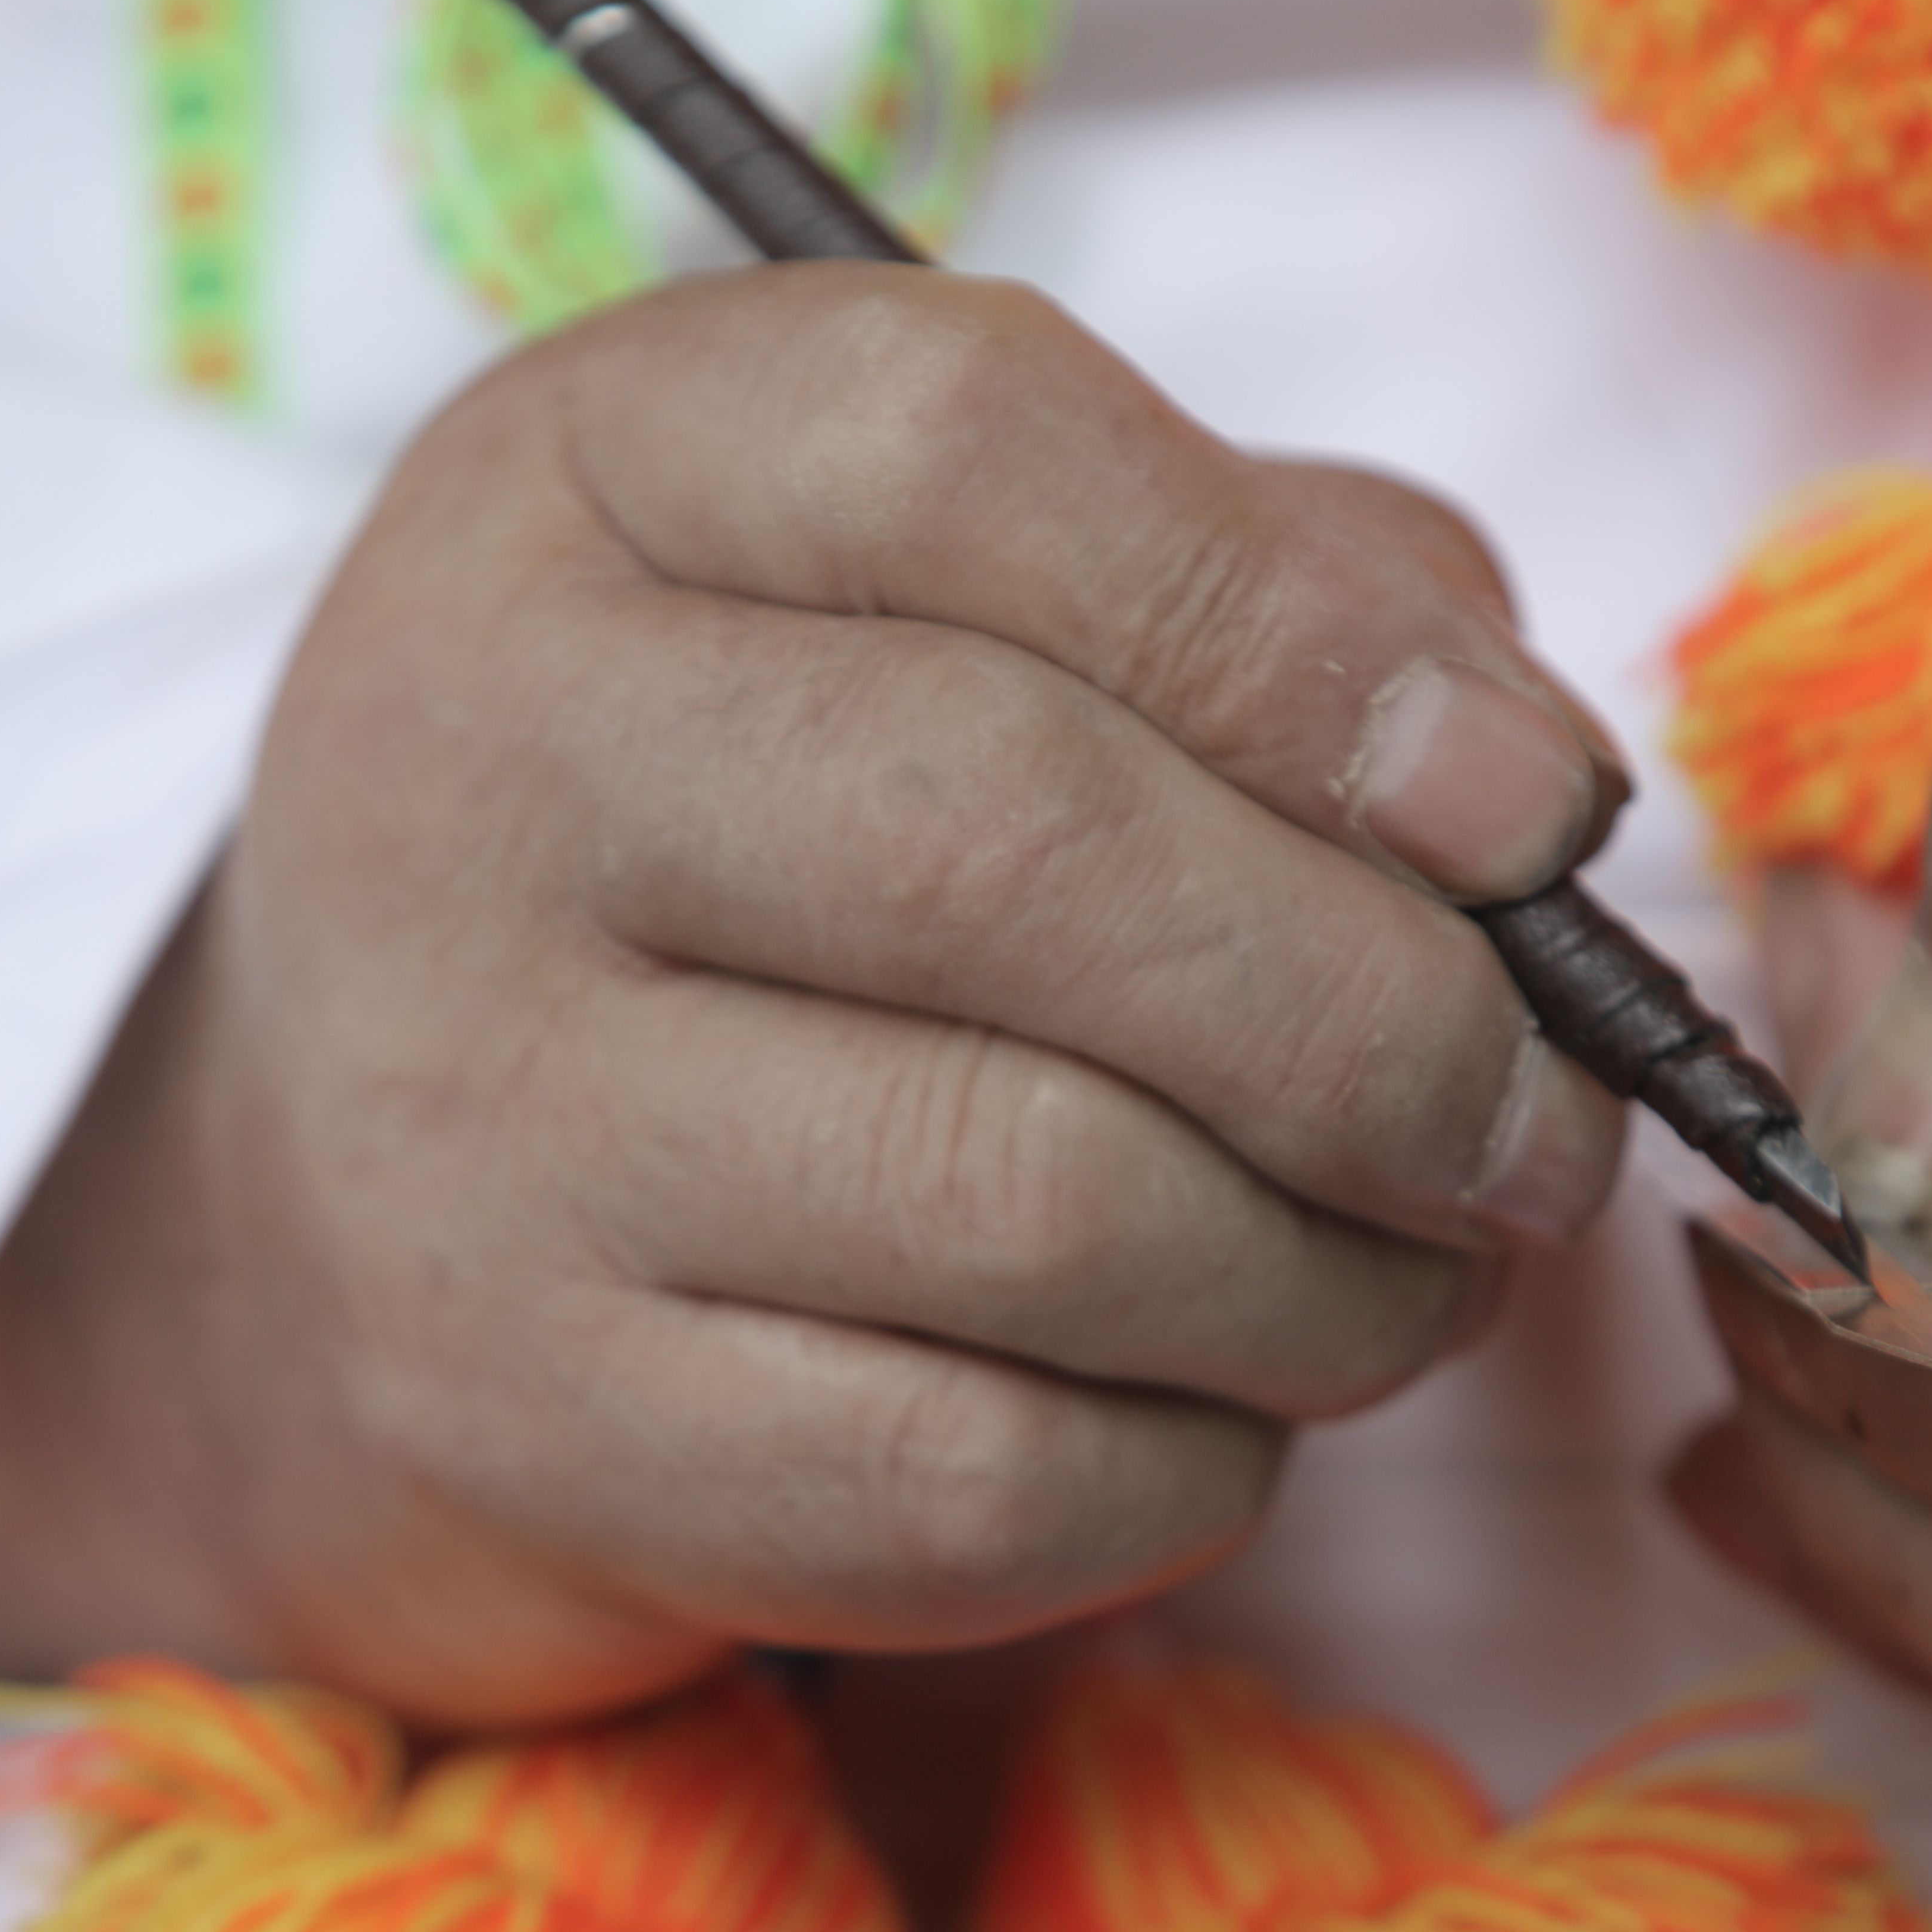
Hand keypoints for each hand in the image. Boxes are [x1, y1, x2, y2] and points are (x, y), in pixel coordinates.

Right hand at [0, 268, 1627, 1722]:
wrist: (385, 1196)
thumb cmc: (799, 856)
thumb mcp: (980, 600)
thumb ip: (1283, 593)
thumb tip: (1530, 799)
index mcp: (608, 477)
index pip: (975, 452)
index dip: (1315, 638)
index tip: (1535, 813)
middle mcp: (488, 764)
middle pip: (1025, 847)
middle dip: (1390, 1017)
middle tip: (1547, 1118)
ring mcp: (482, 1121)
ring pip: (1048, 1206)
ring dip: (1345, 1275)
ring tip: (1425, 1261)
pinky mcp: (544, 1428)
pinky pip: (991, 1479)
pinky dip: (1204, 1460)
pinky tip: (1224, 1396)